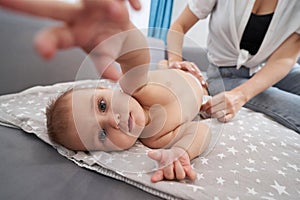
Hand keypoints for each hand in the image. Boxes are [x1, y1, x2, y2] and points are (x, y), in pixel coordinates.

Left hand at [1, 0, 140, 79]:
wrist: (130, 42)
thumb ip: (108, 67)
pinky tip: (136, 8)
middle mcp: (78, 17)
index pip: (53, 36)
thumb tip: (114, 76)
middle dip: (29, 5)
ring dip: (103, 3)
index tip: (43, 52)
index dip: (46, 43)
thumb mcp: (107, 60)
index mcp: (72, 35)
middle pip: (51, 8)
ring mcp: (95, 6)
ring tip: (119, 12)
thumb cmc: (112, 51)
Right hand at [148, 148, 196, 182]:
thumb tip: (149, 153)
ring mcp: (179, 174)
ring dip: (179, 167)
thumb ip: (156, 155)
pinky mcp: (188, 173)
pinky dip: (191, 174)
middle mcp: (171, 175)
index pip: (159, 176)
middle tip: (171, 160)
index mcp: (163, 171)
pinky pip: (191, 176)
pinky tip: (188, 169)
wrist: (179, 153)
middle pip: (169, 176)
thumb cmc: (168, 155)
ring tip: (177, 160)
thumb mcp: (162, 153)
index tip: (153, 179)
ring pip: (180, 176)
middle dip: (170, 166)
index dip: (156, 178)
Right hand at [169, 61, 207, 91]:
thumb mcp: (188, 77)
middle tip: (200, 76)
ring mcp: (180, 64)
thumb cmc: (180, 73)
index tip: (203, 83)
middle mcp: (187, 65)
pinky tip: (178, 67)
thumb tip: (206, 85)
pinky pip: (176, 64)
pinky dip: (177, 65)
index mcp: (191, 68)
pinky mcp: (174, 64)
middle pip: (193, 67)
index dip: (201, 77)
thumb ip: (195, 80)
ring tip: (192, 70)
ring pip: (186, 64)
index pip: (197, 72)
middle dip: (197, 72)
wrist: (172, 67)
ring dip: (190, 67)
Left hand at [201, 90, 246, 121]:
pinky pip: (224, 119)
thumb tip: (201, 107)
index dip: (204, 107)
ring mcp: (230, 109)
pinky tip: (219, 117)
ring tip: (212, 114)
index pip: (210, 103)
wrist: (239, 96)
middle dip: (207, 111)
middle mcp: (227, 102)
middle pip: (212, 110)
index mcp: (223, 96)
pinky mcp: (233, 114)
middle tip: (207, 111)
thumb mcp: (220, 95)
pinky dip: (220, 119)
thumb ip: (212, 100)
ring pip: (217, 115)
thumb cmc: (228, 96)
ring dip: (212, 115)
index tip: (202, 108)